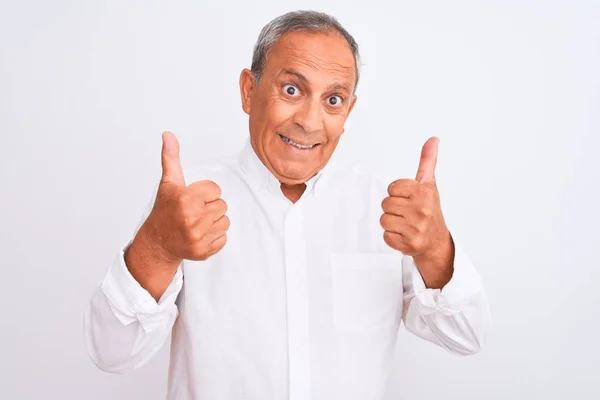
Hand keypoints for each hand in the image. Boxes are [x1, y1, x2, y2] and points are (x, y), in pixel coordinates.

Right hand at [142, 131, 229, 262]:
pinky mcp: (204, 251)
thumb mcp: (168, 183)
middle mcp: (192, 218)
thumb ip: (171, 158)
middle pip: (222, 205)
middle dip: (210, 207)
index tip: (192, 198)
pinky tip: (200, 234)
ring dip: (214, 222)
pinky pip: (223, 238)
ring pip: (225, 221)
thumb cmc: (165, 210)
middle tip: (194, 211)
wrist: (157, 242)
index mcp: (185, 199)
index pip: (216, 190)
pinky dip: (214, 237)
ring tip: (197, 222)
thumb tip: (168, 135)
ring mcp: (198, 237)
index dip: (205, 193)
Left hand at [380, 137, 453, 287]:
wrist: (437, 242)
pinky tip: (404, 235)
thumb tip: (433, 139)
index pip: (392, 188)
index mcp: (424, 192)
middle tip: (407, 213)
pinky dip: (392, 237)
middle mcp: (422, 210)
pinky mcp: (409, 243)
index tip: (409, 199)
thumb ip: (427, 161)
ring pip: (384, 219)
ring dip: (392, 223)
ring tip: (405, 224)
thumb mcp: (429, 184)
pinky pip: (386, 236)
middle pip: (386, 204)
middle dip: (394, 209)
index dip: (397, 193)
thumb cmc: (430, 211)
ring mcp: (416, 228)